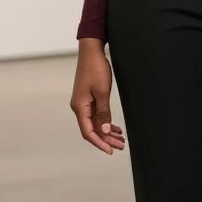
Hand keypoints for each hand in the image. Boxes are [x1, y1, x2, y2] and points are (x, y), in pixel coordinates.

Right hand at [70, 38, 125, 154]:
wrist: (91, 50)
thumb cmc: (96, 68)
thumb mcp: (102, 92)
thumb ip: (103, 112)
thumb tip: (104, 130)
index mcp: (80, 107)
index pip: (88, 132)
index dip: (100, 143)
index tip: (111, 150)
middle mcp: (79, 107)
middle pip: (92, 129)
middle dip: (106, 139)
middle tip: (121, 146)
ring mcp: (84, 102)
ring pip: (95, 122)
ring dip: (107, 131)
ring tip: (121, 139)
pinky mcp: (89, 97)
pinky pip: (96, 114)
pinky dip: (105, 121)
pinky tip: (115, 127)